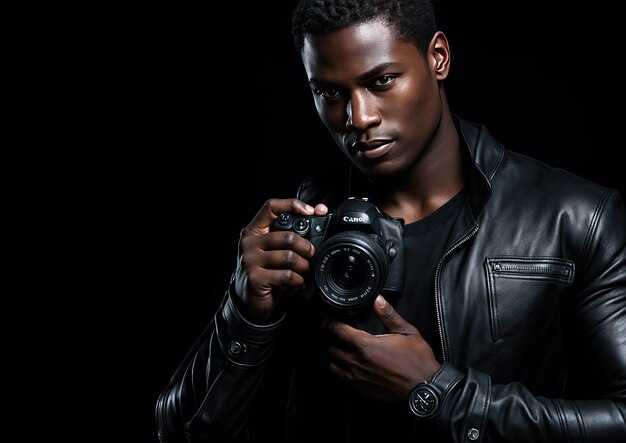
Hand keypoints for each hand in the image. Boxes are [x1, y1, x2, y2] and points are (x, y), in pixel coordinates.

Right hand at [234, 198, 327, 321]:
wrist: (249, 300)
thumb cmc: (265, 271)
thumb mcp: (272, 250)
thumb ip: (288, 234)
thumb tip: (319, 211)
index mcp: (254, 231)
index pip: (271, 207)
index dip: (293, 205)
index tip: (311, 211)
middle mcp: (249, 243)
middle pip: (287, 236)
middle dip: (306, 247)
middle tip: (310, 254)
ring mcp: (250, 260)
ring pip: (289, 257)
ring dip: (303, 266)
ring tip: (303, 271)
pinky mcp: (256, 277)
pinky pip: (287, 275)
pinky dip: (298, 281)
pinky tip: (296, 283)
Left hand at [324, 295, 441, 402]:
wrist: (425, 389)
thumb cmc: (417, 362)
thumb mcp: (406, 331)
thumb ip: (388, 314)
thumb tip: (378, 300)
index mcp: (366, 346)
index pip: (337, 330)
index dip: (331, 322)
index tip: (332, 319)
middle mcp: (357, 362)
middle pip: (331, 347)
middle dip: (333, 338)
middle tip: (339, 333)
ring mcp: (357, 378)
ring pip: (332, 365)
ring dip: (335, 355)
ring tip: (344, 349)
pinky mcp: (360, 389)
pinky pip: (341, 378)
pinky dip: (341, 369)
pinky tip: (351, 364)